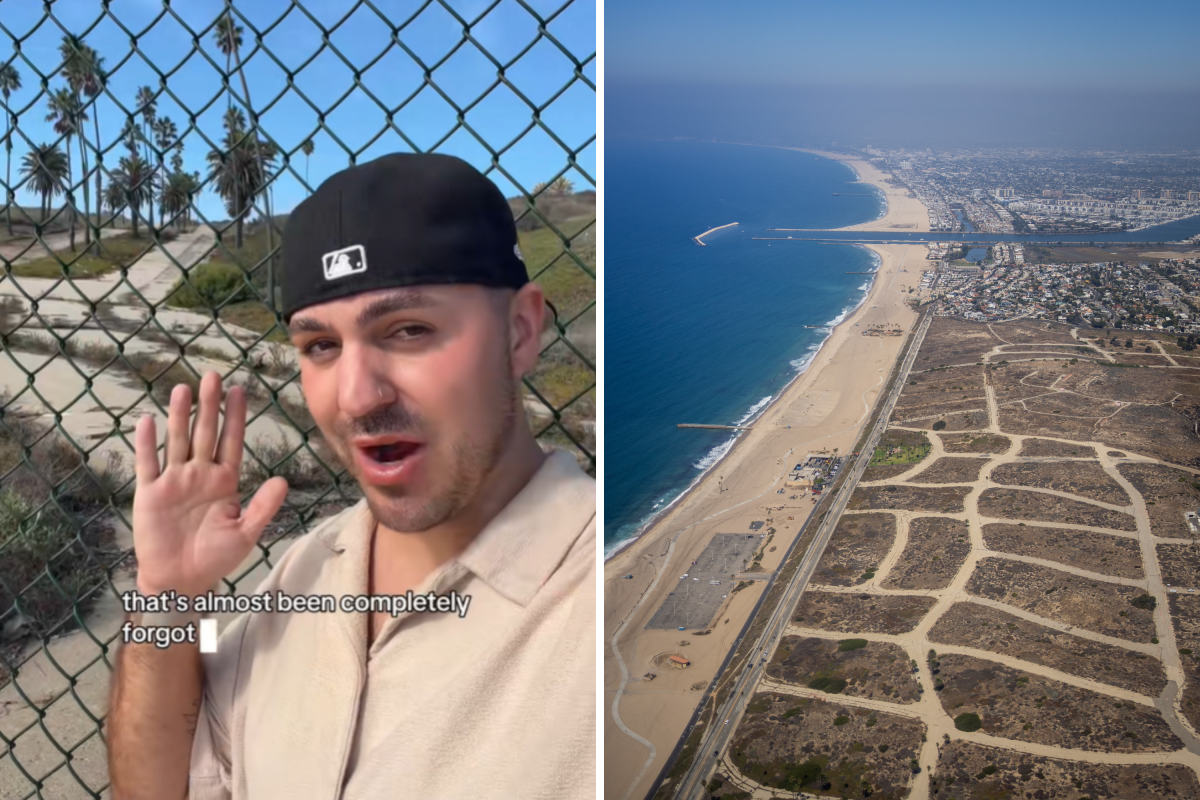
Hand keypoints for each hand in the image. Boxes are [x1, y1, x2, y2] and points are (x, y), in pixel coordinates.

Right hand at [132, 372, 287, 597]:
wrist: (182, 580)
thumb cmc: (216, 557)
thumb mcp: (246, 533)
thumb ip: (263, 506)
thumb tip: (282, 480)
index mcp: (225, 481)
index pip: (231, 441)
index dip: (235, 417)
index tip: (240, 390)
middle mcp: (200, 475)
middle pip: (205, 433)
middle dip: (209, 405)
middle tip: (213, 376)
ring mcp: (174, 481)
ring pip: (178, 441)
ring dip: (179, 417)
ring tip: (183, 389)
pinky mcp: (150, 494)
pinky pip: (148, 464)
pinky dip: (146, 443)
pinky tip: (147, 420)